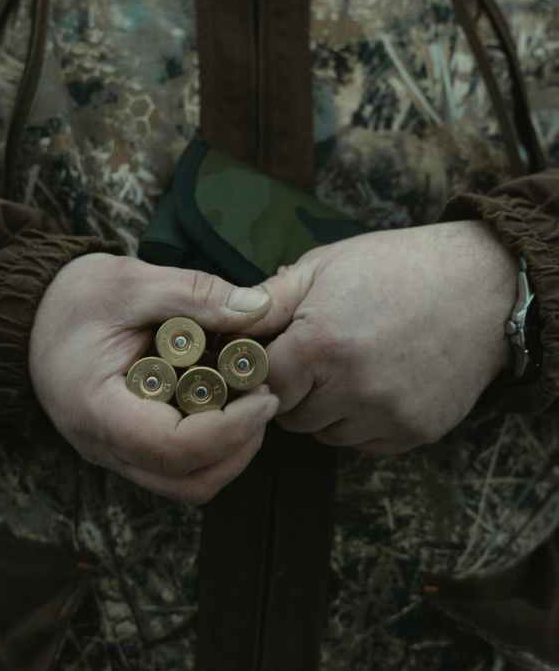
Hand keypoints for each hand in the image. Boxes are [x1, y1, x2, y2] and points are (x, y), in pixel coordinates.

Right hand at [29, 254, 277, 502]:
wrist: (34, 313)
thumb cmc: (74, 297)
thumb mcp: (131, 281)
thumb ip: (195, 293)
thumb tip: (259, 309)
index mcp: (97, 409)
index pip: (173, 448)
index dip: (231, 429)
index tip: (266, 395)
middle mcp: (104, 446)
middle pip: (188, 482)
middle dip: (239, 446)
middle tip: (265, 397)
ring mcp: (116, 452)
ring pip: (186, 484)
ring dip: (230, 452)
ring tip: (250, 401)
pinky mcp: (129, 446)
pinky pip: (178, 467)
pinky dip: (212, 444)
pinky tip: (226, 401)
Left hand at [249, 221, 516, 453]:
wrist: (482, 286)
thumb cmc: (397, 266)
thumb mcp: (326, 266)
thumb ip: (270, 299)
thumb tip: (226, 322)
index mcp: (321, 345)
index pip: (261, 383)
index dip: (261, 368)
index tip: (271, 355)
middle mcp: (352, 390)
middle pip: (290, 415)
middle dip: (294, 389)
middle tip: (317, 355)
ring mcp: (387, 416)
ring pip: (326, 434)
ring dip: (327, 409)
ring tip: (352, 364)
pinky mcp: (415, 433)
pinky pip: (365, 442)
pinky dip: (362, 420)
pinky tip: (380, 381)